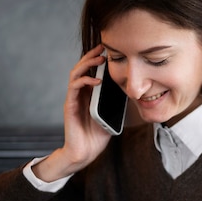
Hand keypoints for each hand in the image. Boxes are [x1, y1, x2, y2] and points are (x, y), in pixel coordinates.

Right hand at [34, 45, 112, 181]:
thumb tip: (131, 93)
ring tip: (100, 59)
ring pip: (76, 74)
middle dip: (92, 56)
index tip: (109, 51)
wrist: (84, 153)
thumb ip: (116, 104)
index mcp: (89, 95)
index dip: (98, 60)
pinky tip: (97, 81)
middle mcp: (79, 94)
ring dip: (87, 64)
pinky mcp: (70, 106)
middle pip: (82, 68)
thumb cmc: (97, 136)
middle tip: (103, 47)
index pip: (91, 72)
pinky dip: (85, 81)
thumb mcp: (112, 117)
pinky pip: (74, 88)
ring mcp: (73, 99)